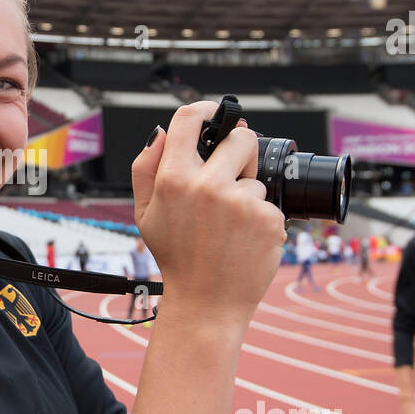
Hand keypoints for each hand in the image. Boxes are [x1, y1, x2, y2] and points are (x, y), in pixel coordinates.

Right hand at [131, 103, 284, 327]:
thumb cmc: (176, 256)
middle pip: (241, 137)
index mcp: (174, 179)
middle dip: (239, 150)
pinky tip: (243, 239)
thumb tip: (160, 131)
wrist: (207, 303)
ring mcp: (242, 202)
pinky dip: (260, 219)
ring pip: (255, 177)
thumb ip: (145, 168)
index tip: (215, 114)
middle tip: (230, 174)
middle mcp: (208, 186)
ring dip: (247, 193)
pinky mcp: (269, 219)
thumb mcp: (144, 213)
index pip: (190, 120)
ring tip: (229, 225)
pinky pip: (269, 203)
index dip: (206, 110)